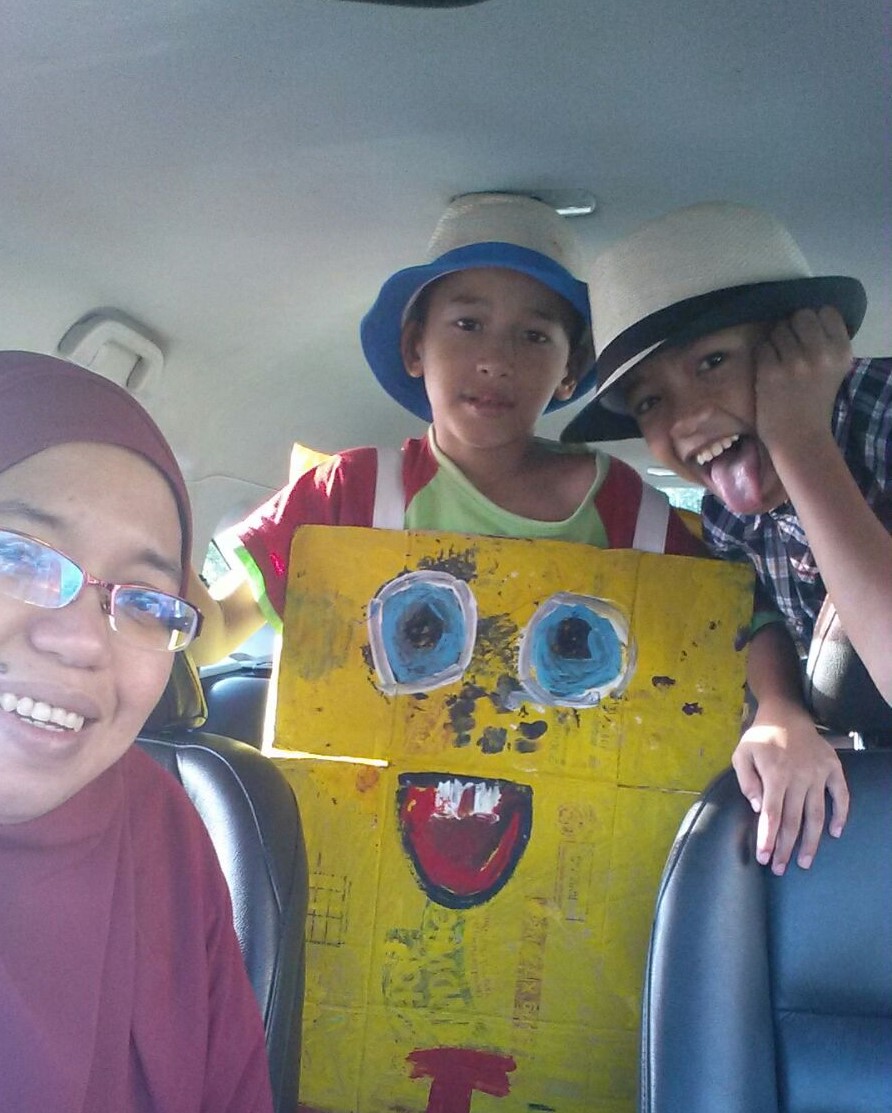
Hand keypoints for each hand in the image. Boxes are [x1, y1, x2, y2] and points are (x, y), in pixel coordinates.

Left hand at [732, 705, 848, 874]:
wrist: (786, 713)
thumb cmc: (760, 737)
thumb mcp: (742, 754)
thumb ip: (746, 781)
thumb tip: (757, 807)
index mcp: (775, 774)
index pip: (771, 814)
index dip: (768, 838)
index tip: (764, 858)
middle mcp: (799, 777)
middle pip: (793, 820)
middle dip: (786, 847)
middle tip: (780, 868)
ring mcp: (818, 774)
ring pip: (816, 814)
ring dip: (811, 840)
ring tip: (805, 861)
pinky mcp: (833, 769)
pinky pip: (841, 795)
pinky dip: (840, 815)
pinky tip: (835, 833)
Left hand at [754, 306, 851, 452]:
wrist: (799, 437)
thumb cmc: (815, 402)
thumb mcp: (835, 369)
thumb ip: (827, 342)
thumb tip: (805, 315)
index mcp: (841, 351)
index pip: (826, 311)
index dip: (814, 320)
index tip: (809, 336)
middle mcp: (821, 353)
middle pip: (800, 316)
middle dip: (792, 328)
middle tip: (791, 348)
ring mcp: (795, 362)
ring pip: (778, 329)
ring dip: (776, 342)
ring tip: (780, 362)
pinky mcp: (771, 371)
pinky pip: (763, 346)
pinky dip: (763, 356)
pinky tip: (769, 371)